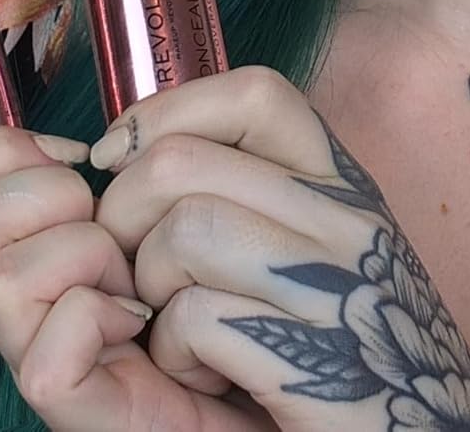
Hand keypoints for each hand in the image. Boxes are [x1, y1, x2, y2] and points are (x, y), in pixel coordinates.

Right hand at [0, 125, 268, 430]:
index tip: (77, 163)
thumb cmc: (198, 271)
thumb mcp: (145, 197)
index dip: (3, 153)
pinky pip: (50, 346)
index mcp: (14, 246)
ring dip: (90, 255)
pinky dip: (101, 318)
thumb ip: (104, 165)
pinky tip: (138, 323)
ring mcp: (26, 355)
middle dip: (57, 196)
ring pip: (6, 275)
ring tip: (132, 278)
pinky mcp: (62, 404)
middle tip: (111, 231)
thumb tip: (88, 150)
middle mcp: (6, 302)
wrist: (247, 353)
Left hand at [90, 65, 469, 430]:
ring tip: (176, 331)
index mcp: (340, 182)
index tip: (120, 160)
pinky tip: (207, 376)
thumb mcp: (317, 252)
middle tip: (133, 272)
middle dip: (125, 218)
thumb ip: (250, 194)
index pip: (252, 94)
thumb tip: (133, 151)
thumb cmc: (349, 350)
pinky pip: (198, 319)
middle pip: (183, 164)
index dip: (166, 114)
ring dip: (153, 291)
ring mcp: (336, 286)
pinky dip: (176, 355)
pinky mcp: (318, 362)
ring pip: (184, 232)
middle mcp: (345, 218)